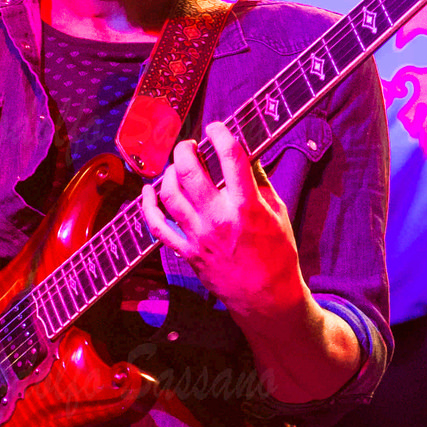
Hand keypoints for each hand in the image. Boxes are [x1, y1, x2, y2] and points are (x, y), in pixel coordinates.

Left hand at [138, 121, 304, 322]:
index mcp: (247, 206)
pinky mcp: (187, 252)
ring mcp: (199, 236)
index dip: (220, 133)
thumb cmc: (277, 256)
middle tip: (190, 145)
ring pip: (170, 194)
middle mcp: (219, 218)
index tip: (216, 127)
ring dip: (169, 172)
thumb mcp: (278, 213)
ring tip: (177, 166)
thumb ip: (260, 183)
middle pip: (190, 171)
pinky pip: (158, 226)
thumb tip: (246, 156)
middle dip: (186, 149)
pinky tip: (148, 192)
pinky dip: (148, 206)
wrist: (266, 299)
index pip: (230, 156)